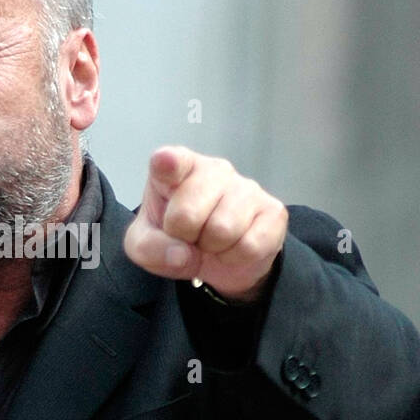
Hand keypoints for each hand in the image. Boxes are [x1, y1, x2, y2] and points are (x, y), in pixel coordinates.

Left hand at [123, 146, 286, 302]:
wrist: (221, 258)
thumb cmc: (178, 237)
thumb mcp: (146, 246)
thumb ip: (148, 248)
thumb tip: (182, 253)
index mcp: (178, 169)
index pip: (171, 160)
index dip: (168, 163)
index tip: (166, 163)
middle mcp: (214, 169)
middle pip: (187, 214)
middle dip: (184, 237)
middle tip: (189, 236)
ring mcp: (247, 187)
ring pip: (222, 230)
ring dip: (212, 248)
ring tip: (211, 241)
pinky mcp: (273, 211)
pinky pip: (249, 245)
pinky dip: (236, 257)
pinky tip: (234, 247)